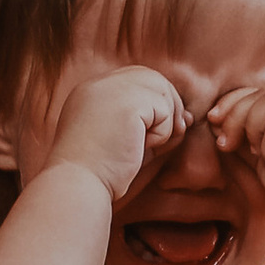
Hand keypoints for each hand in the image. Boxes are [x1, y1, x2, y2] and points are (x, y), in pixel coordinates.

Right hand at [40, 64, 189, 204]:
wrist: (77, 185)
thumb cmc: (99, 174)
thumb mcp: (126, 142)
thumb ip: (151, 124)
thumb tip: (186, 115)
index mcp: (90, 92)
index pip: (134, 81)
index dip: (153, 104)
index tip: (159, 134)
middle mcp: (99, 83)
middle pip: (151, 79)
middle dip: (167, 108)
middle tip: (165, 140)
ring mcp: (111, 88)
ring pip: (161, 91)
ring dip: (164, 123)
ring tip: (145, 147)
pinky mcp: (127, 101)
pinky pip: (164, 110)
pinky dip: (161, 134)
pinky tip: (140, 148)